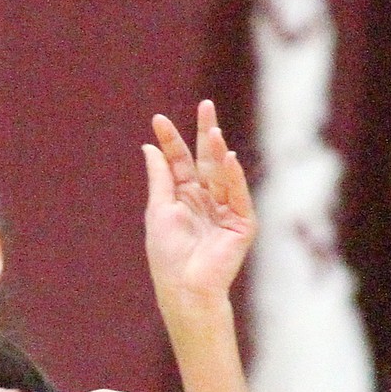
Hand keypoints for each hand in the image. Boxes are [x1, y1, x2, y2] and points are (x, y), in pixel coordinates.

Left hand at [142, 100, 255, 313]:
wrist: (183, 287)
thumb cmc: (168, 254)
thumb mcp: (159, 210)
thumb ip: (160, 178)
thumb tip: (149, 147)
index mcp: (184, 197)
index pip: (179, 162)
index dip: (170, 141)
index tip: (158, 120)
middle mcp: (206, 200)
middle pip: (205, 160)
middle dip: (204, 133)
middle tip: (205, 105)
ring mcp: (225, 210)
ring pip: (222, 174)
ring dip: (217, 151)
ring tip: (211, 129)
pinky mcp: (242, 223)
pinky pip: (238, 195)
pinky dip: (234, 177)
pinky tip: (227, 158)